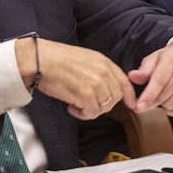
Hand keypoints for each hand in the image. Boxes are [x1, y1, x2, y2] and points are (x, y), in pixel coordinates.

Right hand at [20, 38, 135, 119]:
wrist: (40, 60)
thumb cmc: (56, 59)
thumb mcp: (85, 58)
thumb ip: (99, 71)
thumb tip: (105, 88)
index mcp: (104, 62)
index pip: (125, 82)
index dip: (129, 96)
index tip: (131, 105)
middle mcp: (104, 72)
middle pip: (115, 98)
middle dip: (103, 104)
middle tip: (86, 102)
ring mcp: (96, 84)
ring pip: (104, 108)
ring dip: (90, 110)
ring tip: (75, 104)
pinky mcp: (86, 95)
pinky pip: (91, 113)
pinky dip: (81, 114)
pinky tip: (71, 107)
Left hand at [129, 36, 172, 115]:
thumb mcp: (156, 57)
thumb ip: (144, 69)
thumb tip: (132, 77)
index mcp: (172, 60)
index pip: (159, 82)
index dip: (148, 96)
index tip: (139, 107)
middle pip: (164, 96)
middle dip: (152, 102)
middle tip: (146, 99)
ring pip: (172, 105)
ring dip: (163, 105)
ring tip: (162, 95)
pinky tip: (171, 100)